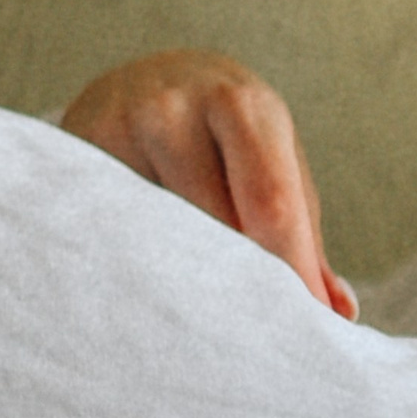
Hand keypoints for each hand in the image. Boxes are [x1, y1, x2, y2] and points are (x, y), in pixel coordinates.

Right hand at [60, 50, 356, 318]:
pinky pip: (115, 224)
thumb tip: (339, 310)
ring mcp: (121, 123)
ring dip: (187, 280)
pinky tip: (151, 287)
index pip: (272, 205)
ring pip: (161, 229)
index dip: (290, 274)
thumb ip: (304, 237)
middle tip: (255, 338)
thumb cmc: (230, 141)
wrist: (146, 79)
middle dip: (241, 284)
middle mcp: (178, 105)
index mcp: (246, 107)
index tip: (307, 329)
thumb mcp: (276, 167)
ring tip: (203, 318)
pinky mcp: (77, 147)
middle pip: (215, 220)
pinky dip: (138, 262)